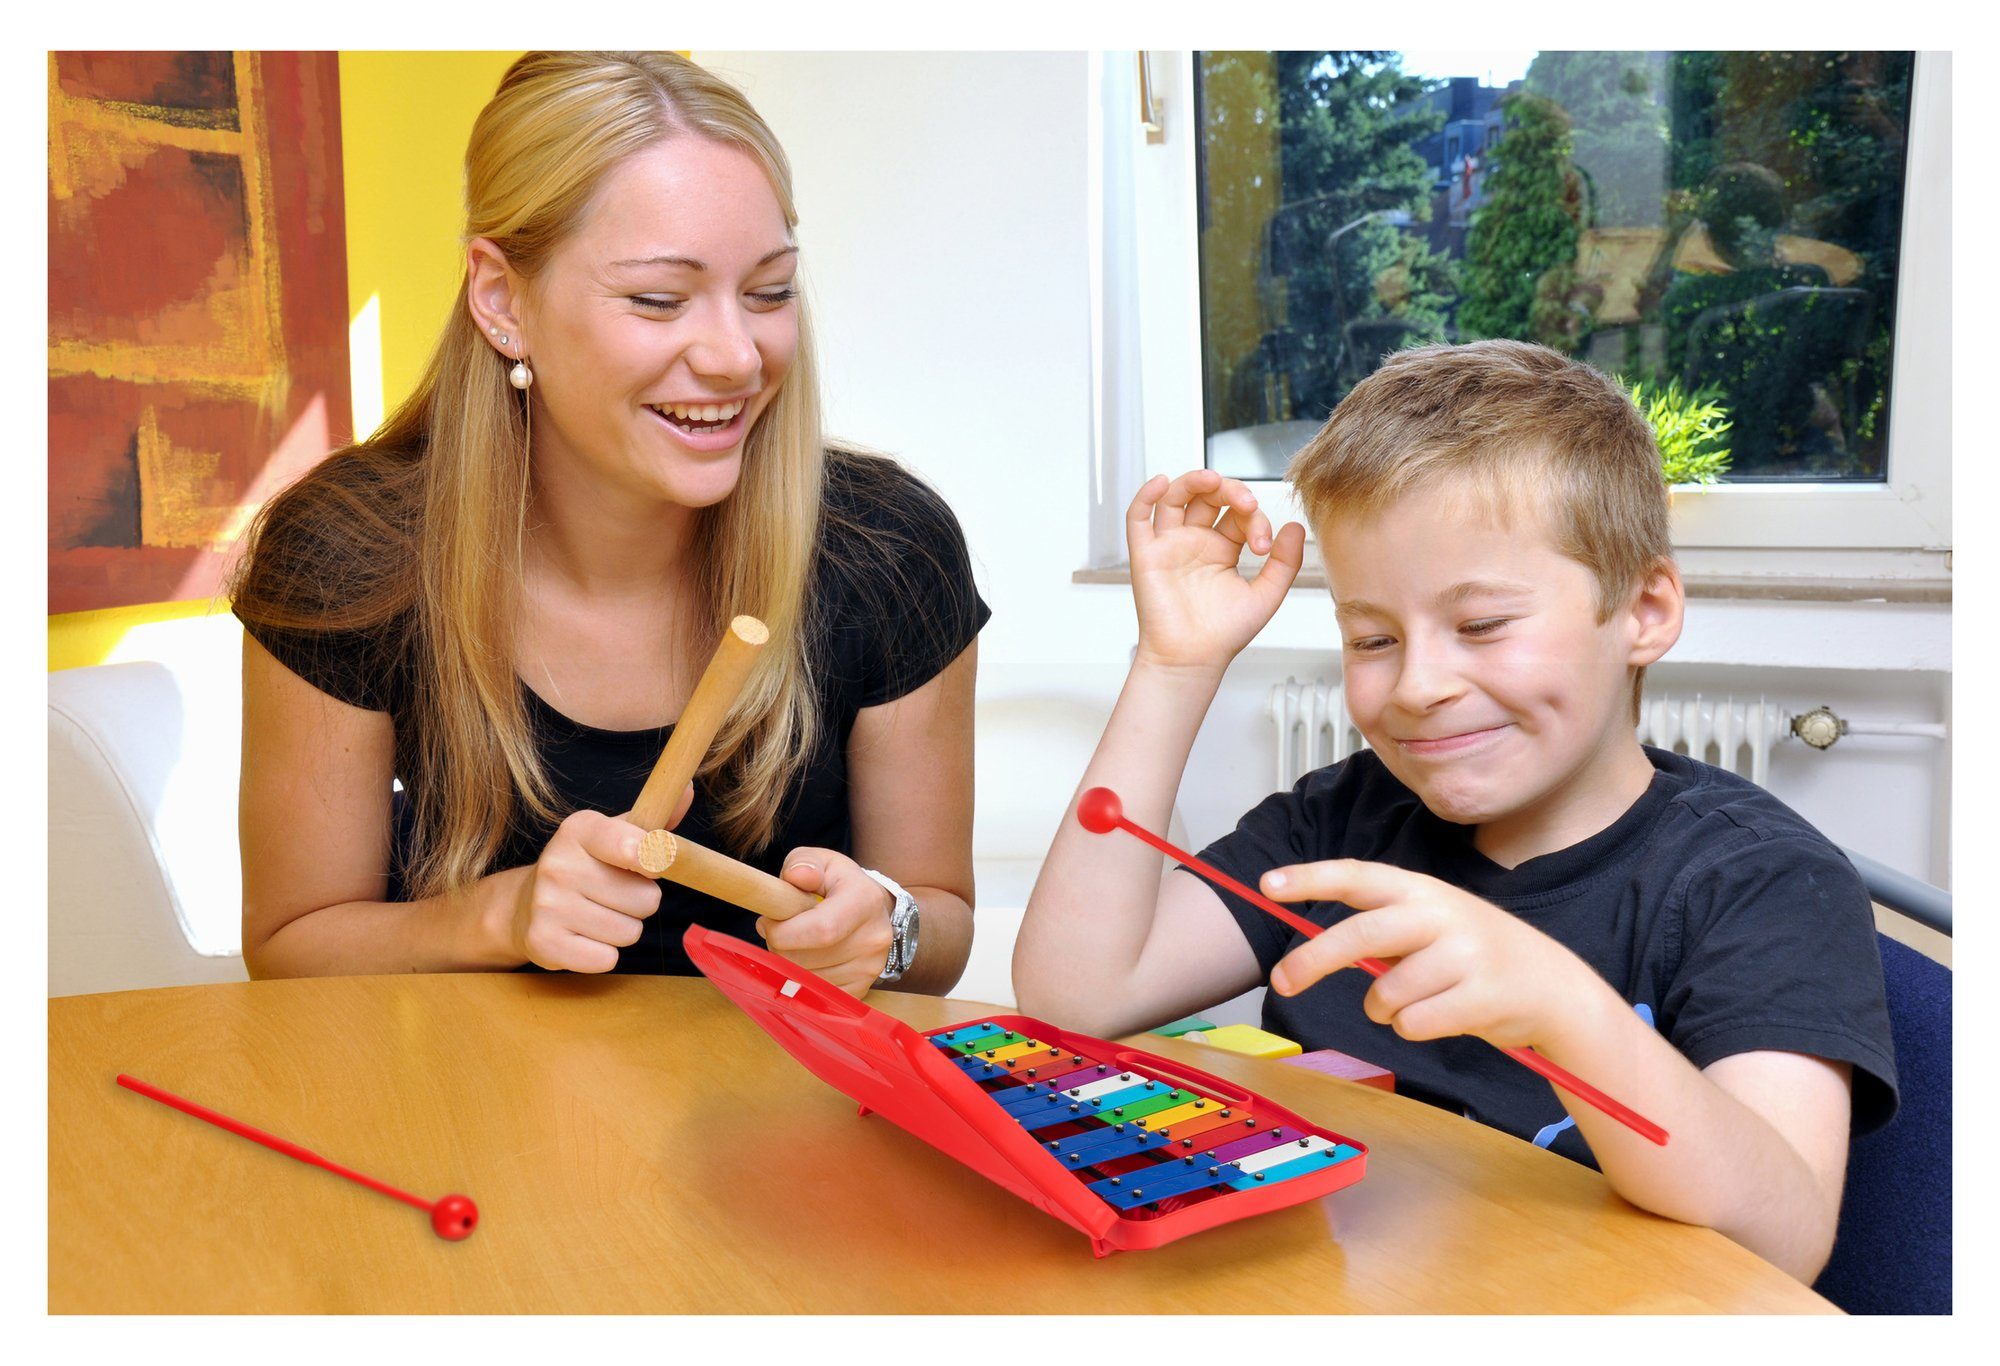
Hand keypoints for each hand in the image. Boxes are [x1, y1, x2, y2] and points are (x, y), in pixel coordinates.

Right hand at [510, 810, 665, 972]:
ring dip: (623, 928)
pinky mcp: (543, 943)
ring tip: (598, 913)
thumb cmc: (587, 867)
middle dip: (640, 901)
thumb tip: (688, 789)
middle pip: (646, 899)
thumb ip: (655, 819)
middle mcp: (558, 864)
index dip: (656, 859)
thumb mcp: (615, 835)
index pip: (635, 846)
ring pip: (630, 932)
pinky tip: (583, 936)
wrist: (524, 906)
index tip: (656, 863)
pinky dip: (603, 953)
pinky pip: (607, 959)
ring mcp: (547, 905)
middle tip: (615, 894)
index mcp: (580, 829)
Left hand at [757, 849, 896, 997]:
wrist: (873, 909)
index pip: (822, 929)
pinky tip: (806, 960)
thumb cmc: (839, 884)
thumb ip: (803, 863)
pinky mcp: (862, 988)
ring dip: (788, 965)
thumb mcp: (821, 862)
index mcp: (865, 900)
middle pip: (809, 958)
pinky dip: (802, 981)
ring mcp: (871, 967)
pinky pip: (817, 995)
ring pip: (808, 980)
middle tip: (777, 931)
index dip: (785, 932)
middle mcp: (874, 937)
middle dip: (779, 947)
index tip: (768, 922)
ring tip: (794, 943)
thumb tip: (797, 876)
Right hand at [1128, 469, 1304, 671]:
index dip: (1255, 519)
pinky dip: (1146, 495)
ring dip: (1193, 481)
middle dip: (1230, 490)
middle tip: (1247, 503)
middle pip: (1208, 496)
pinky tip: (1162, 482)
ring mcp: (1169, 545)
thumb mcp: (1266, 595)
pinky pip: (1138, 517)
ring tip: (1211, 479)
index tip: (1264, 546)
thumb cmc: (1223, 634)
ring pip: (1175, 497)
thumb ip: (1284, 562)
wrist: (1192, 659)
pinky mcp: (1145, 555)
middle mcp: (1194, 542)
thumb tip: (1294, 527)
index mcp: (1222, 549)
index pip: (1238, 515)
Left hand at [1259, 860, 1606, 1051]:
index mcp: (1423, 890)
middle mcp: (1442, 914)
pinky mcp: (1481, 996)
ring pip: (1385, 994)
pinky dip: (1414, 1030)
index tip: (1267, 886)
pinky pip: (1413, 1025)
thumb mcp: (1434, 926)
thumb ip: (1384, 930)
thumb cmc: (1477, 957)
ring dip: (1385, 1010)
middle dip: (1312, 961)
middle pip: (1359, 936)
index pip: (1357, 877)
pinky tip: (1445, 1017)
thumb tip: (1315, 951)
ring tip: (1419, 1002)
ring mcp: (1465, 954)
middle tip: (1283, 981)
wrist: (1555, 988)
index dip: (1310, 879)